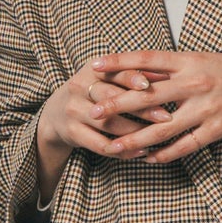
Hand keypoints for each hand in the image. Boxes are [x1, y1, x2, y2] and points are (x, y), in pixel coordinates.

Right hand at [35, 60, 174, 196]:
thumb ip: (132, 75)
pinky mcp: (72, 132)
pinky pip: (100, 144)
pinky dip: (122, 150)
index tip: (152, 86)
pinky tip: (140, 152)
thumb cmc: (92, 93)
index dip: (132, 78)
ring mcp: (73, 110)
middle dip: (141, 108)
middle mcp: (78, 86)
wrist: (56, 114)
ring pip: (108, 123)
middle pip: (112, 98)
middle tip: (165, 116)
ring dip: (134, 132)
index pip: (114, 72)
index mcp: (91, 69)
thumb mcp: (106, 78)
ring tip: (156, 137)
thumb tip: (165, 74)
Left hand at [86, 49, 221, 161]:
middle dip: (116, 105)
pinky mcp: (217, 129)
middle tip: (92, 112)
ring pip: (161, 128)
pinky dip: (165, 154)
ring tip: (112, 147)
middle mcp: (194, 83)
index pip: (145, 60)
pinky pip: (185, 146)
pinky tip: (149, 160)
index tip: (93, 66)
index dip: (118, 63)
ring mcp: (205, 108)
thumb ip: (178, 67)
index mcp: (190, 60)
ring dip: (134, 139)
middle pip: (146, 96)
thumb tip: (146, 72)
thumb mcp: (208, 59)